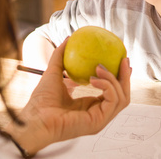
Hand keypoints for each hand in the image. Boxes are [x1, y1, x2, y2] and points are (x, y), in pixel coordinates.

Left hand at [7, 38, 130, 153]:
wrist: (34, 118)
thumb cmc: (40, 102)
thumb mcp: (53, 73)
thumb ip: (61, 56)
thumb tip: (68, 38)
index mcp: (91, 106)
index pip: (112, 92)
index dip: (119, 76)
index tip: (120, 60)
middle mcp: (99, 114)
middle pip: (123, 95)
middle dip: (126, 77)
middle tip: (124, 59)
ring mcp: (100, 119)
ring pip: (122, 97)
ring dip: (114, 78)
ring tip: (100, 67)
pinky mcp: (99, 121)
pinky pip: (113, 100)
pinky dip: (107, 86)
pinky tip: (95, 78)